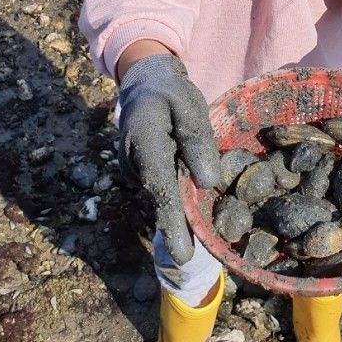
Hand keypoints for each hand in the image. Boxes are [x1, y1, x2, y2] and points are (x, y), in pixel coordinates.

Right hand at [118, 53, 219, 263]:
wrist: (144, 85)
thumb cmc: (171, 94)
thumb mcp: (190, 106)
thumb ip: (197, 140)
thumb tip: (208, 183)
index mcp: (144, 139)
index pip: (161, 185)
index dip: (172, 221)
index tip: (182, 254)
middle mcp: (132, 160)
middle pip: (160, 198)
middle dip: (178, 227)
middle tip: (194, 257)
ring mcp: (133, 170)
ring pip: (162, 195)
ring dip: (181, 208)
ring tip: (200, 218)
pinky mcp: (141, 175)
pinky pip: (162, 189)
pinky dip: (177, 196)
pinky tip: (193, 195)